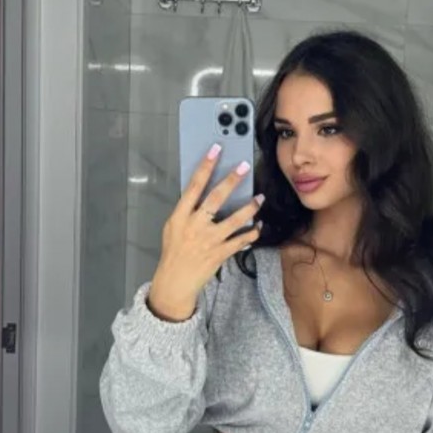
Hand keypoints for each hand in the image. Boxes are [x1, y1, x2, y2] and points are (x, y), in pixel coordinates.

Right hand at [147, 144, 263, 320]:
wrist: (175, 282)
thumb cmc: (174, 253)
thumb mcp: (173, 228)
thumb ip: (187, 211)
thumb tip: (202, 193)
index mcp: (180, 216)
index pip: (193, 186)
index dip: (205, 166)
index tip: (215, 150)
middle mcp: (195, 226)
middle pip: (215, 198)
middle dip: (231, 180)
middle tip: (245, 166)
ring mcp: (209, 240)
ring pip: (234, 220)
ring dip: (249, 208)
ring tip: (259, 198)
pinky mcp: (220, 254)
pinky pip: (240, 241)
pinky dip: (251, 233)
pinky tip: (258, 225)